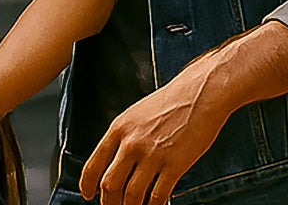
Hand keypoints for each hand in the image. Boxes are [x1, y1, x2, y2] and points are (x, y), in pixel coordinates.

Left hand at [78, 68, 229, 204]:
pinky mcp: (175, 164)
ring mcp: (153, 155)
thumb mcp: (135, 115)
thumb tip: (114, 162)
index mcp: (118, 130)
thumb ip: (123, 137)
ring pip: (132, 193)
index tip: (88, 195)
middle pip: (110, 184)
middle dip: (109, 202)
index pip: (93, 164)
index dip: (87, 184)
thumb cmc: (170, 103)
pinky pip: (158, 194)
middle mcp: (131, 143)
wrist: (200, 94)